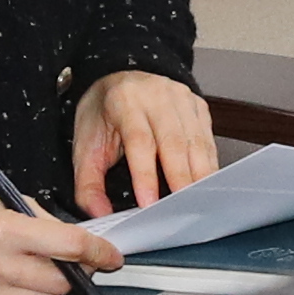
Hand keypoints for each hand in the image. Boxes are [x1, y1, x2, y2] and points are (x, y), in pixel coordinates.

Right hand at [0, 179, 122, 294]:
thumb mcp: (3, 200)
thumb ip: (44, 223)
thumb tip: (81, 245)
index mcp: (3, 230)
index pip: (68, 246)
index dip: (98, 252)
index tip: (111, 256)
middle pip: (61, 283)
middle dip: (78, 275)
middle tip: (77, 265)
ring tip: (52, 280)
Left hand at [73, 69, 215, 216]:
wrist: (119, 81)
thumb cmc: (104, 115)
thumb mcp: (85, 146)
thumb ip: (88, 183)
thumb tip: (99, 213)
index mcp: (125, 100)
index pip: (139, 140)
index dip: (145, 174)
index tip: (148, 203)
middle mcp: (156, 95)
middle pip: (174, 142)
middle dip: (180, 180)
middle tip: (181, 210)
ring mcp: (181, 99)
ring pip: (196, 142)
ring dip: (199, 176)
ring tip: (198, 204)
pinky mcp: (197, 106)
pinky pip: (207, 140)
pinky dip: (208, 166)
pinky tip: (205, 186)